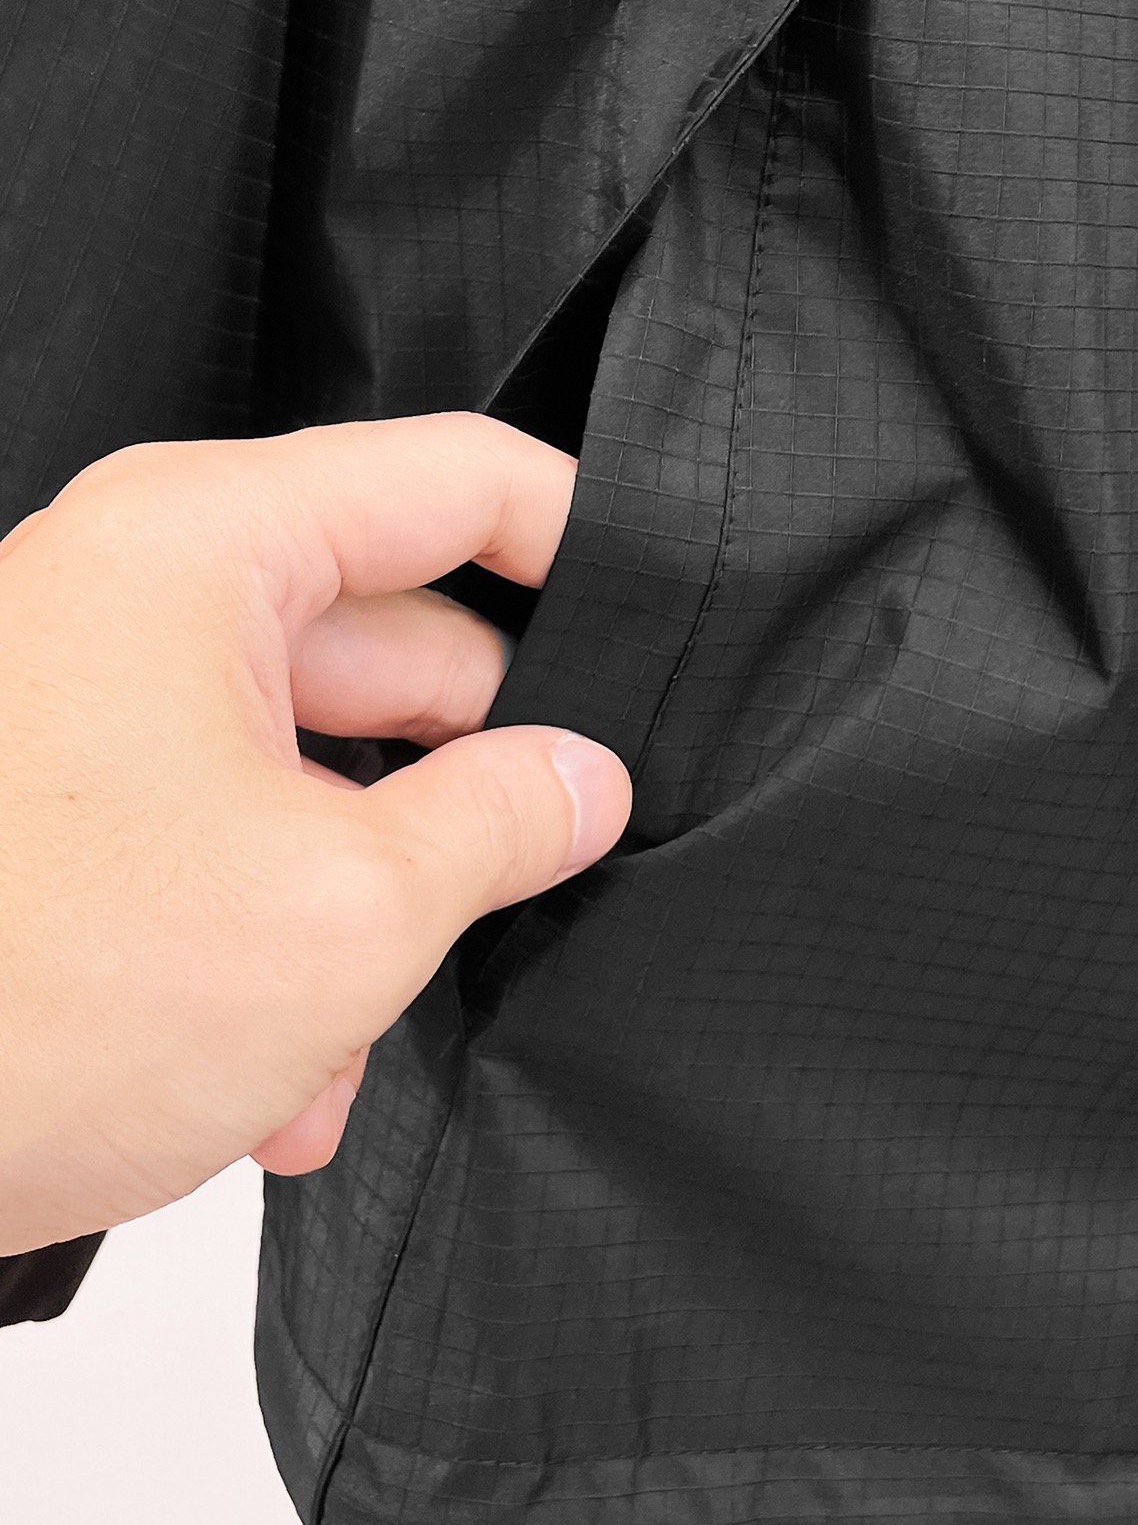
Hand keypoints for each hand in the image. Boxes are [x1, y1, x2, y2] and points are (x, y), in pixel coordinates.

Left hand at [0, 414, 630, 1254]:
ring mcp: (101, 697)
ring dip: (371, 896)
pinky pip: (236, 826)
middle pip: (400, 636)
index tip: (663, 617)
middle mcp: (144, 594)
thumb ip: (503, 821)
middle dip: (468, 779)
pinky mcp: (74, 800)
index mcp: (205, 548)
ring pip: (323, 759)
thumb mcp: (345, 908)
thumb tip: (583, 782)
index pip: (456, 478)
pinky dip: (284, 933)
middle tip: (540, 865)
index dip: (581, 537)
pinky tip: (285, 1071)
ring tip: (362, 1025)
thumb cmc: (25, 995)